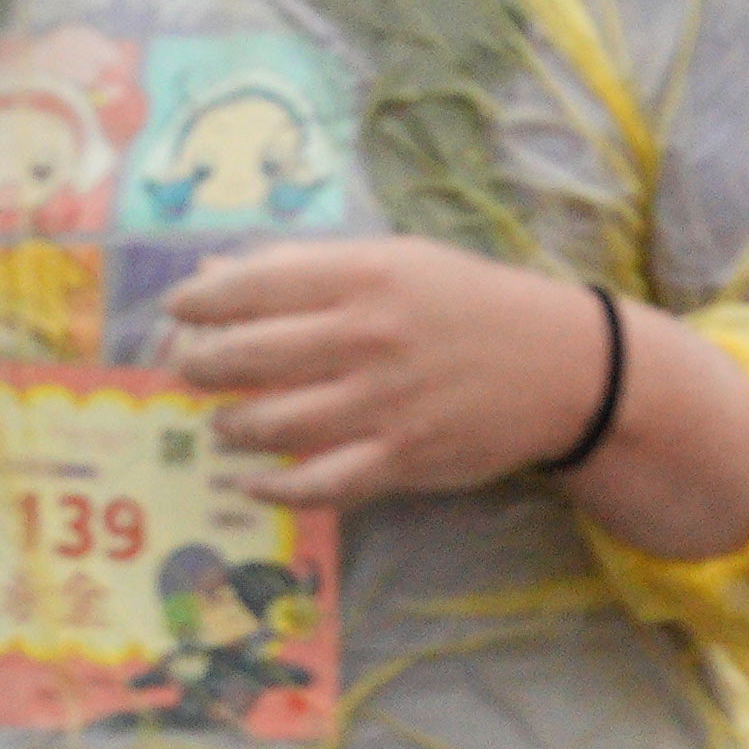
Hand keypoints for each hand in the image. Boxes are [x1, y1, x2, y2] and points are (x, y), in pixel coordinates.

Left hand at [162, 236, 622, 506]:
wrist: (568, 367)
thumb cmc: (472, 305)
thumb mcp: (398, 262)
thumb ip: (308, 268)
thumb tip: (211, 276)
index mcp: (365, 276)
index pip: (248, 287)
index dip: (197, 301)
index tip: (179, 309)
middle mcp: (368, 338)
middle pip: (244, 357)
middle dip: (199, 364)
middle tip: (192, 368)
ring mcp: (384, 403)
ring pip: (268, 423)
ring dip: (229, 424)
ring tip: (225, 421)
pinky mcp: (402, 458)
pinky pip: (316, 483)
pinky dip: (271, 486)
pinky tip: (251, 480)